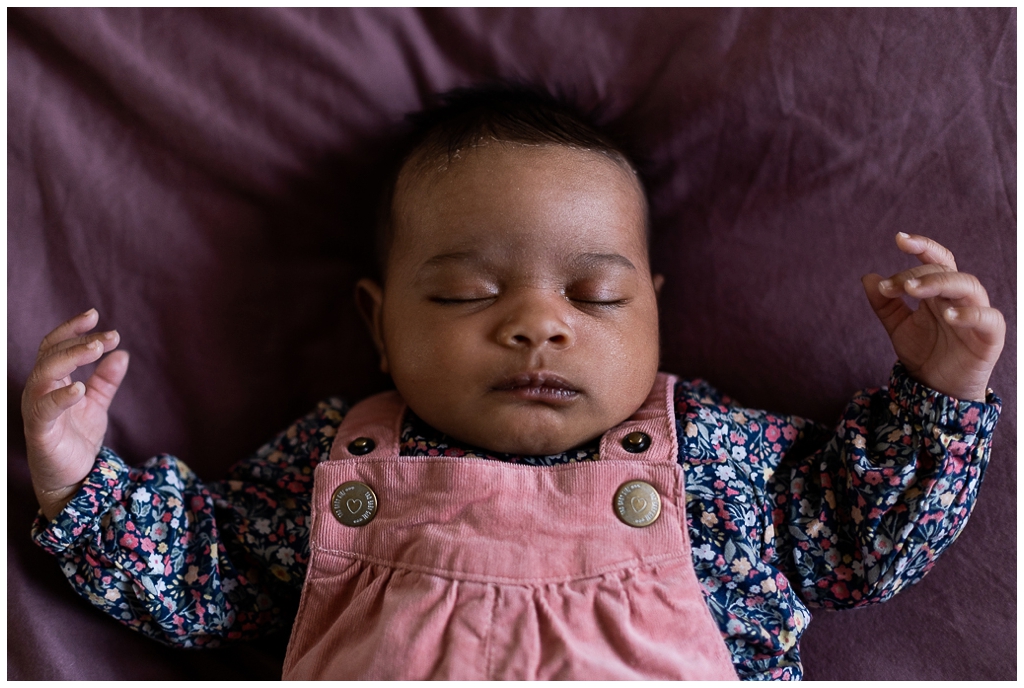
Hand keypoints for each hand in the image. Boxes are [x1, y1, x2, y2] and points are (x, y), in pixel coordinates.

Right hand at [21, 309, 129, 519]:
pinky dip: (61, 396)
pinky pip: (45, 408)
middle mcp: (39, 391)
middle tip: (110, 336)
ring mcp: (37, 409)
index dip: (72, 329)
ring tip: (98, 348)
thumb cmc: (77, 438)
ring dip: (72, 357)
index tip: (95, 315)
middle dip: (80, 341)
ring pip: (45, 373)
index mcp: (51, 381)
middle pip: (52, 354)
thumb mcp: (96, 404)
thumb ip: (106, 380)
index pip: (55, 346)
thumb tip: (123, 354)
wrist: (73, 477)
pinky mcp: (40, 430)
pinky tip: (81, 387)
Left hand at [862, 233, 1004, 401]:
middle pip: (946, 271)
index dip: (922, 246)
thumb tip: (868, 277)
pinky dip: (971, 314)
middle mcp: (959, 298)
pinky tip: (948, 316)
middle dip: (917, 274)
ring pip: (969, 286)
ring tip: (913, 291)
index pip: (937, 259)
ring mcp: (977, 315)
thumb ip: (884, 303)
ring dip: (940, 284)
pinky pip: (989, 318)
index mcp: (940, 291)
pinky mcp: (990, 337)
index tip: (899, 239)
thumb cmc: (924, 352)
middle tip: (894, 287)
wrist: (936, 388)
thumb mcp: (897, 326)